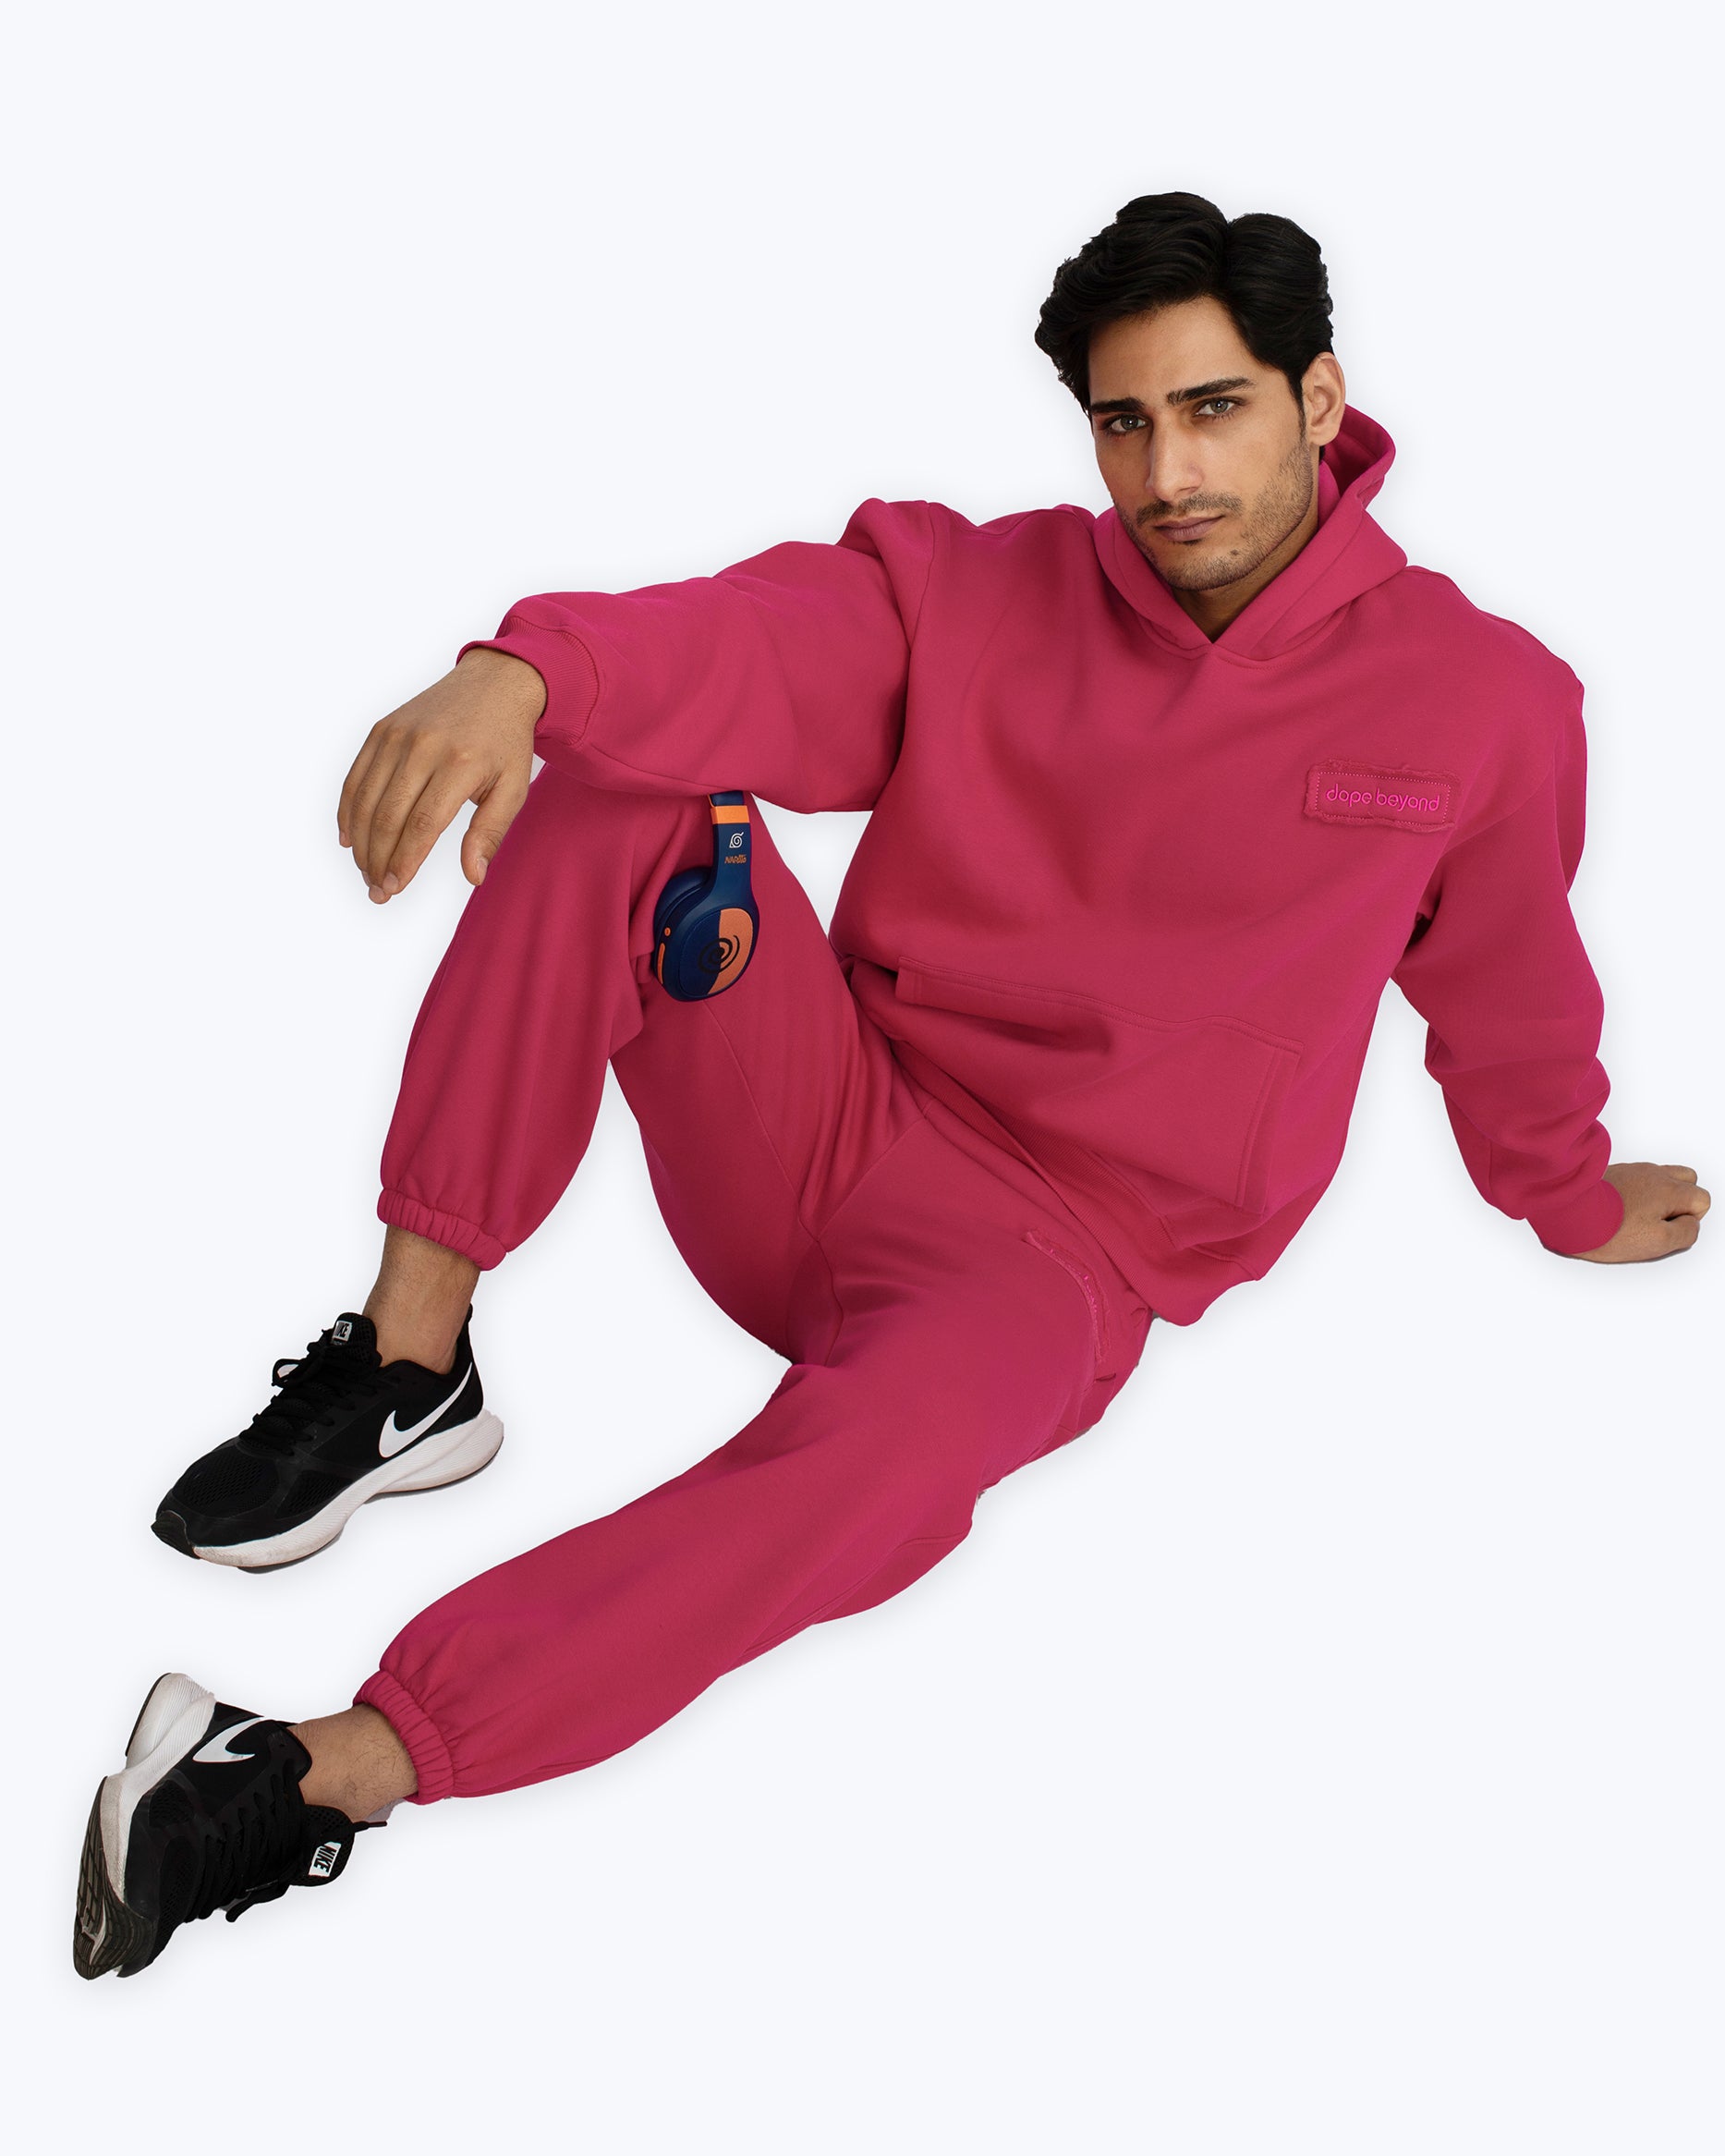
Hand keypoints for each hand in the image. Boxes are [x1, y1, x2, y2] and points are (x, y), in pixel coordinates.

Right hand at [338, 648, 546, 902]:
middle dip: (378, 860)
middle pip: (388, 816)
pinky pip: (355, 777)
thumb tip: (472, 876)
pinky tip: (349, 839)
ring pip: (365, 800)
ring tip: (366, 873)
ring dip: (361, 843)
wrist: (493, 685)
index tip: (395, 888)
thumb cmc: (505, 744)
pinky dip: (347, 811)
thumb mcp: (513, 789)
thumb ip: (490, 833)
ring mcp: (397, 736)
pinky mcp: (381, 730)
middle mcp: (423, 747)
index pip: (422, 824)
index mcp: (459, 764)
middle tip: (378, 891)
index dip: (404, 860)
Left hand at [1568, 1161, 1709, 1262]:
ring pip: (1659, 1178)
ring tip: (1636, 1217)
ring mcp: (1630, 1171)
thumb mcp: (1658, 1242)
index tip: (1666, 1229)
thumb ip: (1685, 1232)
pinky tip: (1618, 1210)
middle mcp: (1652, 1173)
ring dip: (1656, 1196)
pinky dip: (1634, 1193)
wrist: (1565, 1211)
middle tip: (1657, 1221)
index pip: (1702, 1199)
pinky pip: (1634, 1180)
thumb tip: (1689, 1223)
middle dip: (1680, 1201)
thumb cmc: (1609, 1228)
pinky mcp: (1611, 1173)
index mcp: (1669, 1188)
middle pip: (1685, 1180)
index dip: (1689, 1219)